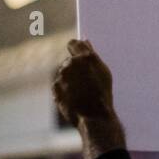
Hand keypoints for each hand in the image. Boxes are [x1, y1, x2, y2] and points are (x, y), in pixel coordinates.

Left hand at [54, 40, 125, 158]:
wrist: (94, 117)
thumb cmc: (102, 94)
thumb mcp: (103, 72)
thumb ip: (92, 54)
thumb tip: (84, 41)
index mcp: (84, 58)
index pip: (73, 44)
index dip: (76, 49)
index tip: (78, 54)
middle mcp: (70, 65)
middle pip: (69, 61)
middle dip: (75, 68)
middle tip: (86, 81)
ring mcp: (61, 77)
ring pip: (63, 74)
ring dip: (69, 80)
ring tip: (82, 92)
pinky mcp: (55, 89)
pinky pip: (59, 85)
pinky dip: (64, 90)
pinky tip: (75, 98)